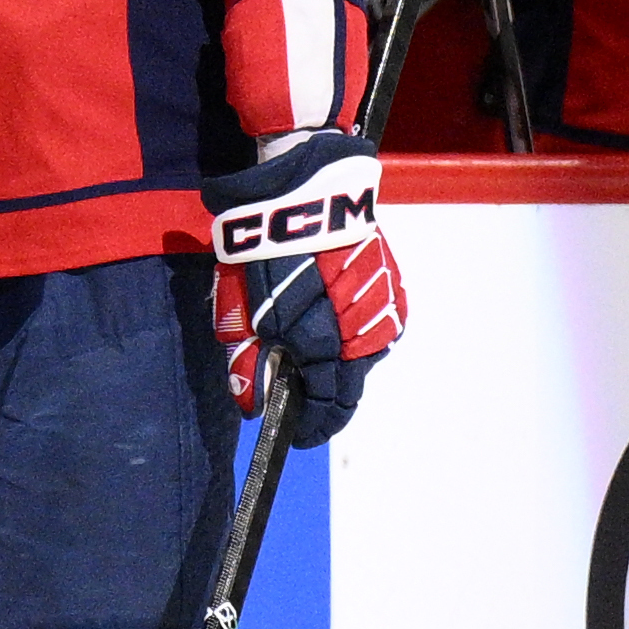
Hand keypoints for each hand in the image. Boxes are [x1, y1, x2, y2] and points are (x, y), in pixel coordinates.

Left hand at [203, 129, 403, 444]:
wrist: (304, 193)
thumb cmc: (262, 252)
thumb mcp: (237, 310)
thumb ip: (245, 362)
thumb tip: (253, 408)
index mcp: (324, 343)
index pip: (328, 404)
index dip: (314, 425)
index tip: (300, 435)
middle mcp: (362, 332)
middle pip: (349, 383)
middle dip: (324, 393)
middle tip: (298, 392)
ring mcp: (382, 308)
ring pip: (362, 355)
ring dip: (338, 359)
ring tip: (308, 346)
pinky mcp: (392, 286)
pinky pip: (372, 324)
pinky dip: (351, 331)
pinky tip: (329, 317)